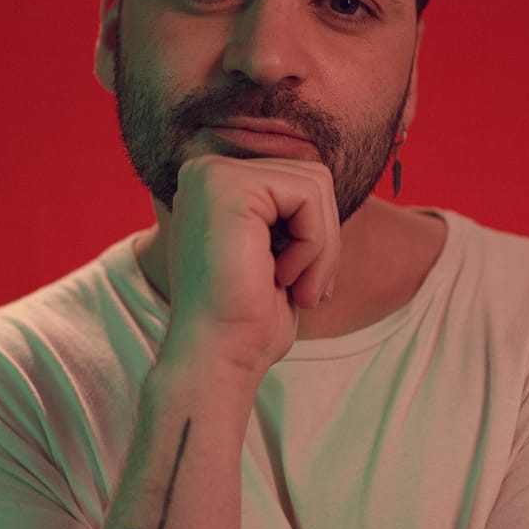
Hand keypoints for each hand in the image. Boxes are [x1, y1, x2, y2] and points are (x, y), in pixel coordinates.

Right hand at [159, 155, 339, 388]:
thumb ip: (289, 210)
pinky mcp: (228, 186)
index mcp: (214, 185)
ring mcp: (213, 174)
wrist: (217, 358)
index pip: (298, 182)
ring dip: (320, 246)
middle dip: (323, 240)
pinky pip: (308, 196)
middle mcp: (206, 170)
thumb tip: (320, 175)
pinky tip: (281, 278)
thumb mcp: (275, 251)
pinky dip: (314, 245)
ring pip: (315, 184)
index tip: (301, 285)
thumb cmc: (247, 319)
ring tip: (292, 286)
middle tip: (303, 291)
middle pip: (311, 177)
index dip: (315, 235)